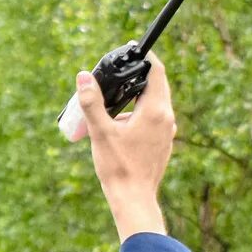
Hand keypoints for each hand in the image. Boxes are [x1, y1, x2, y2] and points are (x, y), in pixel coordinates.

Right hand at [67, 53, 175, 238]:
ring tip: (111, 107)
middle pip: (156, 86)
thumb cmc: (118, 168)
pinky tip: (120, 128)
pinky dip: (139, 115)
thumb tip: (84, 76)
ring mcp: (167, 133)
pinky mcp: (163, 145)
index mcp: (156, 110)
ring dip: (136, 99)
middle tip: (117, 76)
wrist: (134, 200)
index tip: (133, 50)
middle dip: (137, 78)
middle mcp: (167, 118)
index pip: (157, 71)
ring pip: (154, 104)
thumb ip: (92, 102)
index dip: (146, 57)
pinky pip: (154, 120)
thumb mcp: (100, 132)